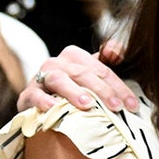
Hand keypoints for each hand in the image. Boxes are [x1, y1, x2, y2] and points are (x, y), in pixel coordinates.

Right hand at [19, 41, 137, 112]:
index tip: (132, 105)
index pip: (101, 69)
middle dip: (102, 90)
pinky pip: (34, 96)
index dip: (119, 87)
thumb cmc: (72, 91)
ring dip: (74, 91)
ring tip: (88, 104)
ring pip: (59, 80)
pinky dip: (44, 101)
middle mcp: (57, 63)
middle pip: (83, 73)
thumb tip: (117, 51)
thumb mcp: (91, 76)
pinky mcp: (26, 95)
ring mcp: (40, 78)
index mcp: (75, 56)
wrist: (41, 106)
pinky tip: (54, 108)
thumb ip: (107, 63)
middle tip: (116, 106)